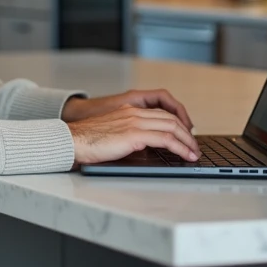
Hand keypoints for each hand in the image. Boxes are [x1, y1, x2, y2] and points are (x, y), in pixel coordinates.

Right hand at [67, 105, 199, 165]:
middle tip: (194, 146)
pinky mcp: (135, 134)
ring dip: (187, 141)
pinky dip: (180, 147)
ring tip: (194, 153)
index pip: (161, 114)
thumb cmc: (87, 142)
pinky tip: (186, 155)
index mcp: (129, 111)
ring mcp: (135, 122)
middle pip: (170, 119)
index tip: (184, 137)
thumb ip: (129, 137)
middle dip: (186, 133)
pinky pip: (166, 139)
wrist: (73, 141)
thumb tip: (144, 150)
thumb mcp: (113, 136)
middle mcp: (134, 113)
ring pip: (172, 127)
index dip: (177, 125)